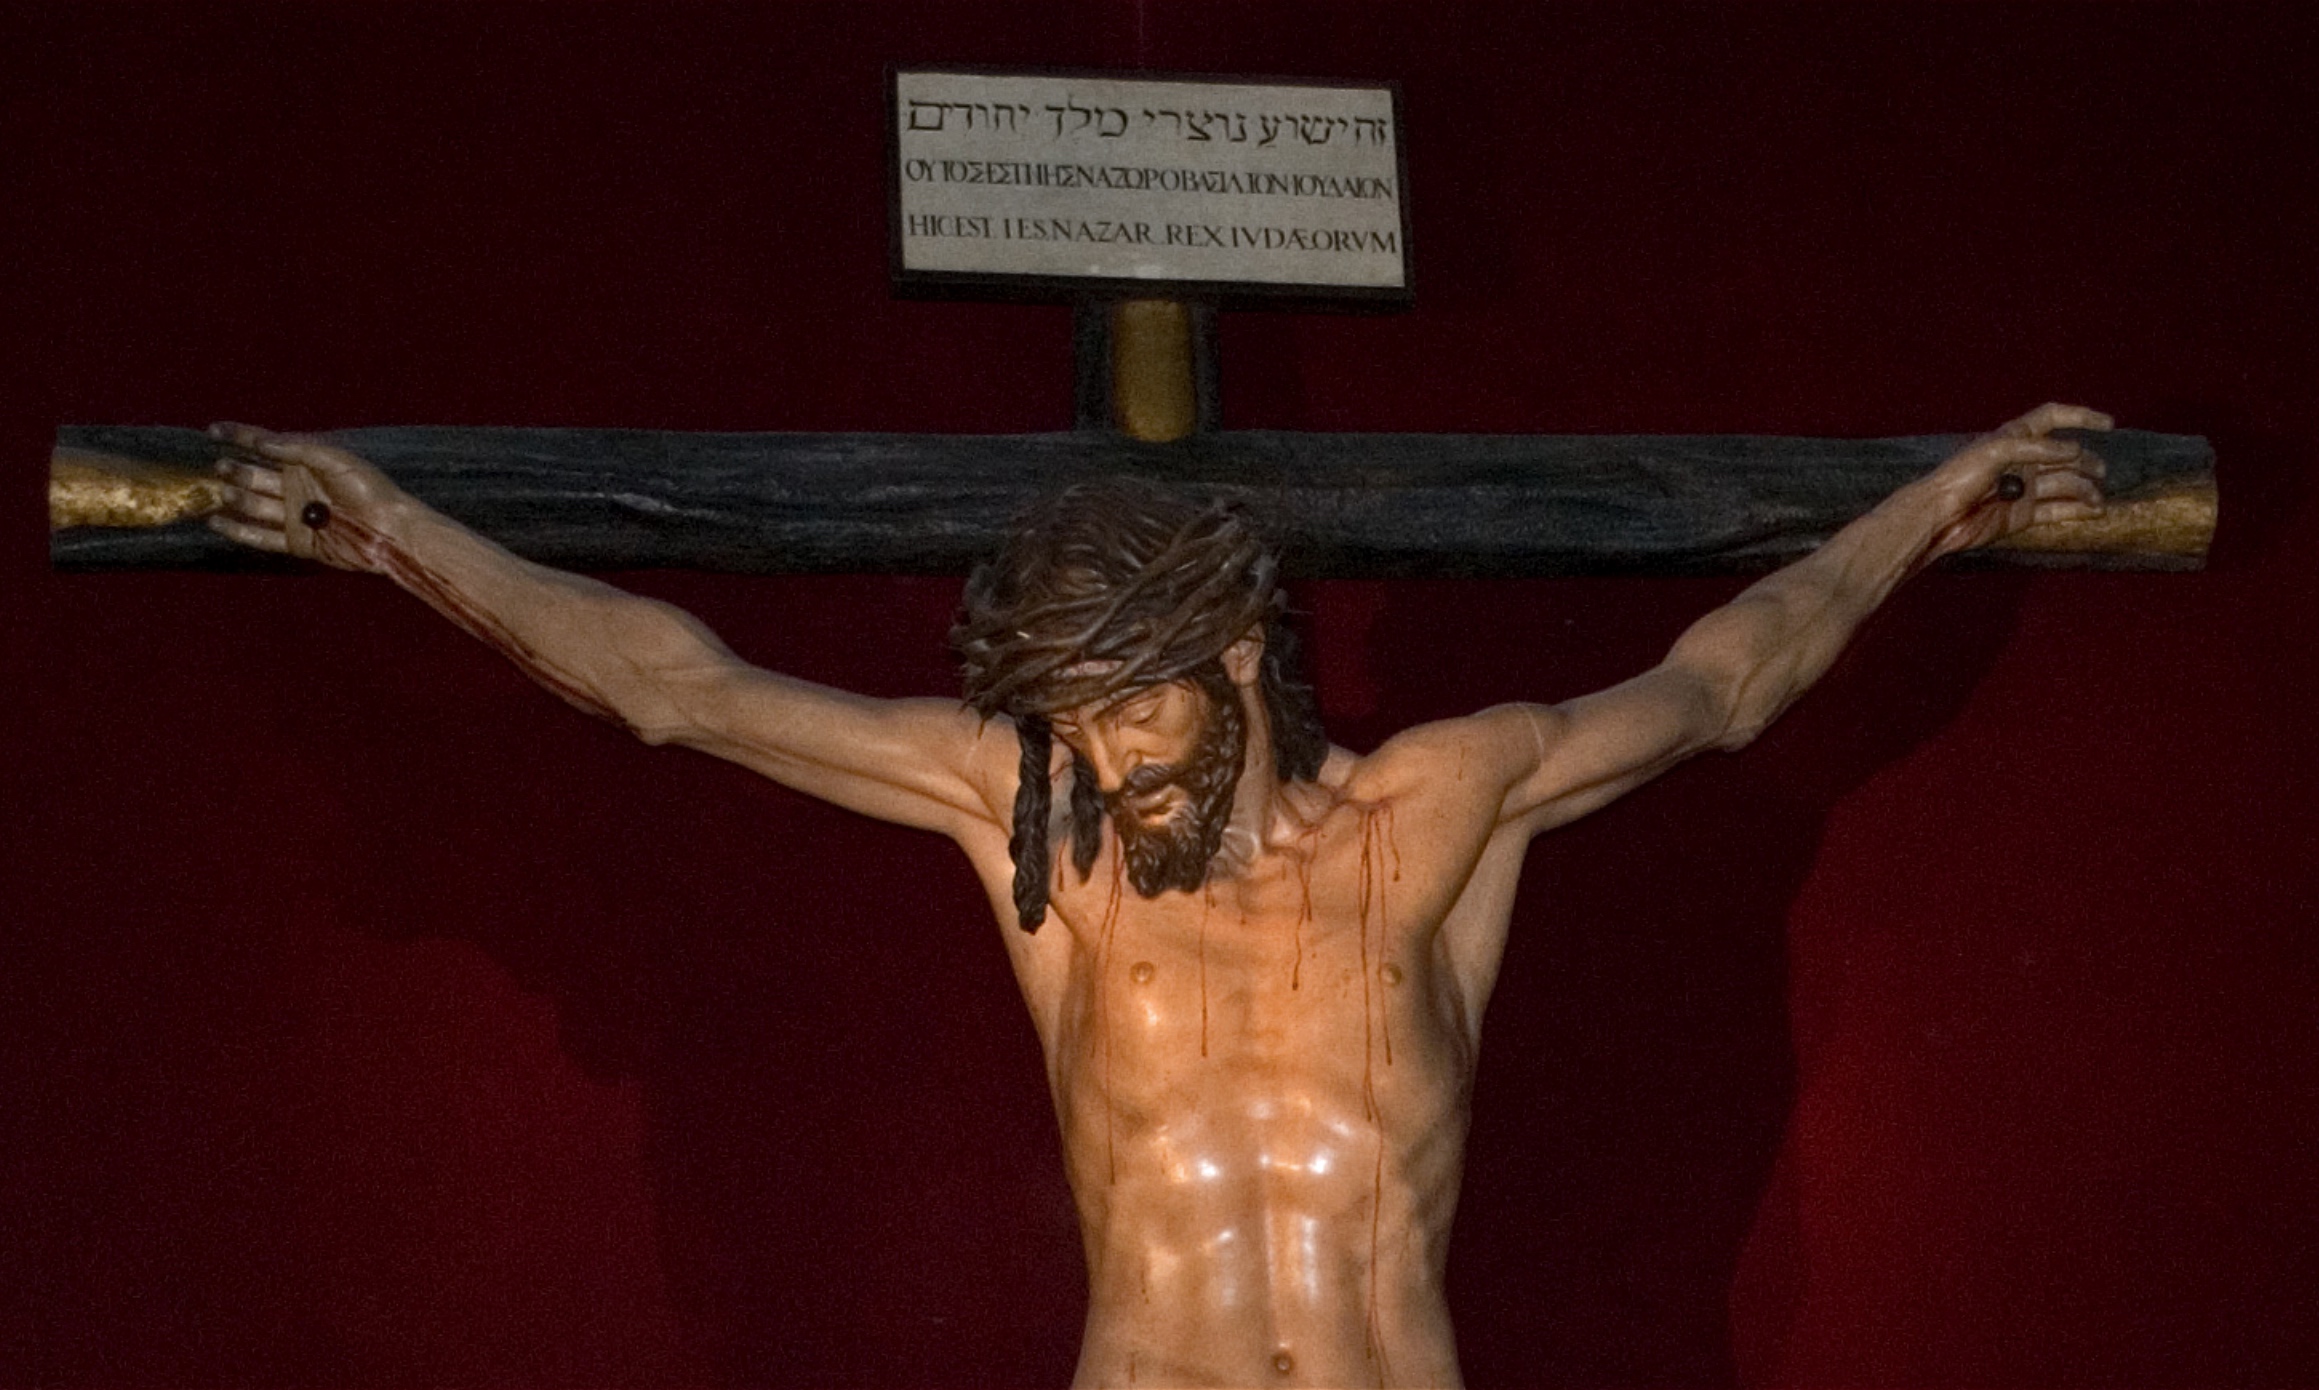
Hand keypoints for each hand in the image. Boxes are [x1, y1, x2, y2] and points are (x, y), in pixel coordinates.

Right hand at [206, 423, 409, 571]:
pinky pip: (261, 536)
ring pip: (254, 505)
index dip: (239, 436)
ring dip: (236, 498)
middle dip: (236, 470)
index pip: (265, 445)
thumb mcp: (335, 459)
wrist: (388, 530)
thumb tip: (260, 442)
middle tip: (223, 467)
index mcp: (306, 462)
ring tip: (222, 492)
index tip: (212, 431)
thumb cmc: (369, 489)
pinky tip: (215, 521)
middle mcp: (296, 487)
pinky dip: (237, 529)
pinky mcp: (296, 542)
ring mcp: (295, 515)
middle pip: (255, 475)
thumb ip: (297, 448)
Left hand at [1926, 402, 2111, 555]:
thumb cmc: (1958, 477)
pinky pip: (2057, 510)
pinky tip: (2096, 511)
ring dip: (2086, 489)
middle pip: (2066, 456)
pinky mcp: (2024, 514)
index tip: (2109, 424)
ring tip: (2097, 498)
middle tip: (2099, 470)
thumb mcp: (1995, 451)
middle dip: (2086, 461)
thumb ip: (2036, 449)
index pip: (2053, 418)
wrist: (1939, 517)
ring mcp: (2025, 489)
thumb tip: (2074, 450)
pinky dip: (2077, 510)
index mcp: (2015, 437)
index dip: (2080, 417)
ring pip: (2065, 484)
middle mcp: (2023, 461)